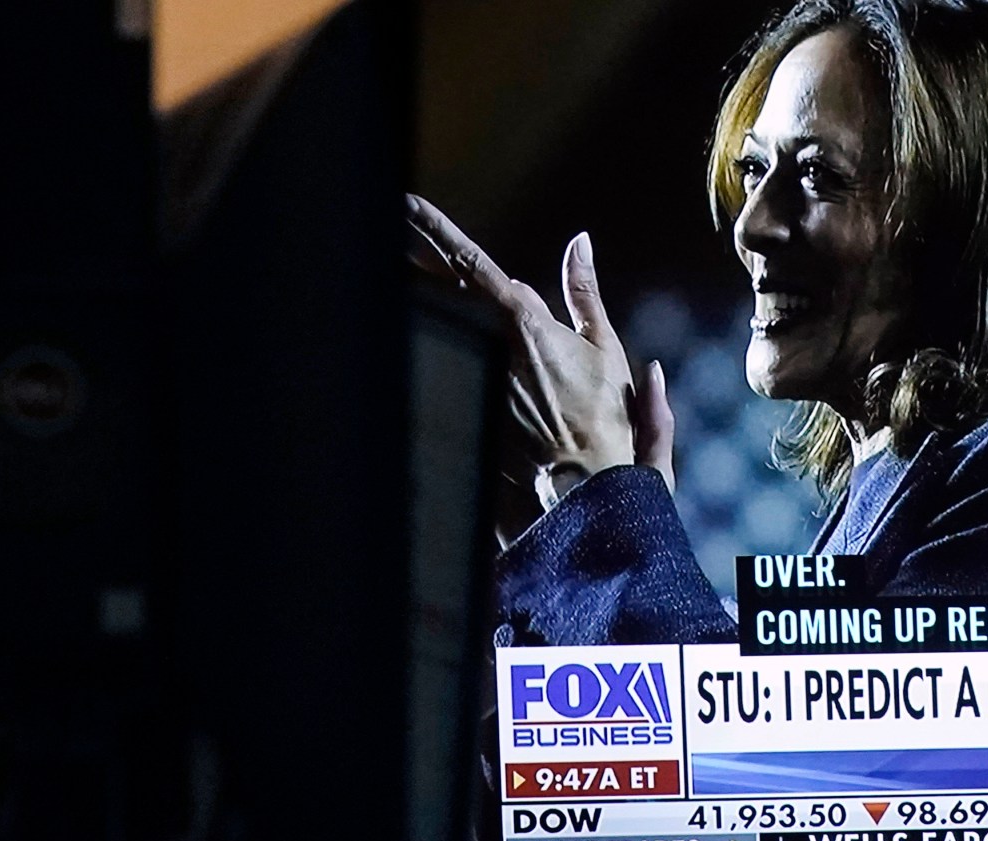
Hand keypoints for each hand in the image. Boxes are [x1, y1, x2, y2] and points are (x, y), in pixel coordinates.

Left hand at [407, 195, 665, 500]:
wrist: (584, 489)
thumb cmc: (605, 420)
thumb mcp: (605, 349)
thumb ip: (585, 292)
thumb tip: (580, 242)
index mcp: (521, 321)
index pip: (466, 261)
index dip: (432, 229)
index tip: (405, 204)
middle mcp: (486, 342)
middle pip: (434, 286)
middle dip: (408, 254)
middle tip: (382, 224)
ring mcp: (468, 374)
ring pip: (429, 324)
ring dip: (409, 297)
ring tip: (384, 272)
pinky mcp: (461, 404)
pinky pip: (435, 364)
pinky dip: (421, 344)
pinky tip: (403, 333)